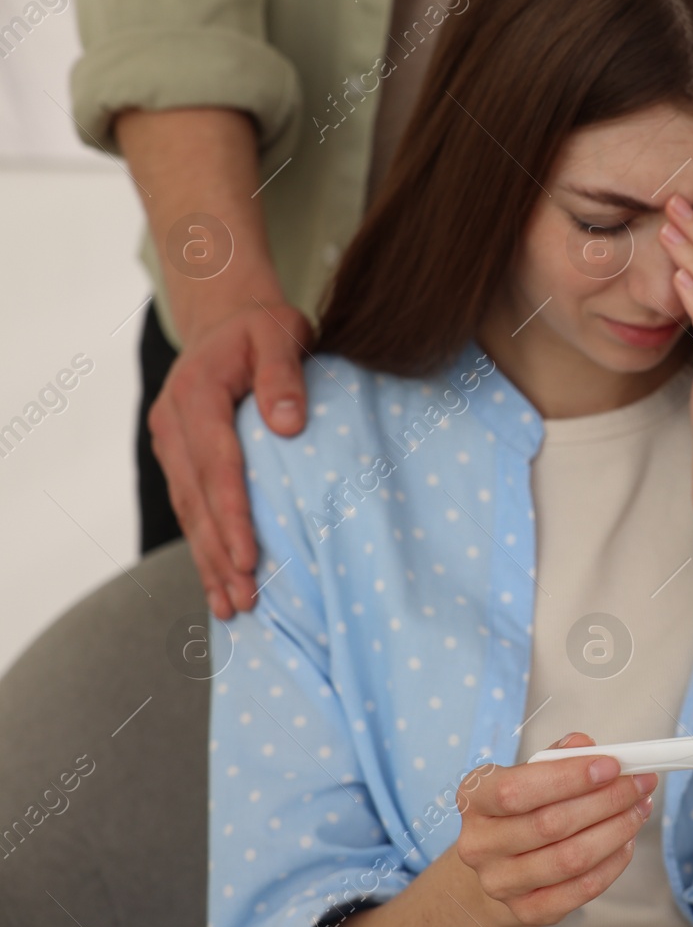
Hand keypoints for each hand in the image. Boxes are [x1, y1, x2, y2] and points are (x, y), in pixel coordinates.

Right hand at [147, 299, 309, 618]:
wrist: (226, 318)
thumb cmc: (263, 328)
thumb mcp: (281, 333)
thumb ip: (284, 375)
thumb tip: (288, 425)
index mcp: (196, 394)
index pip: (217, 464)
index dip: (232, 514)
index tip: (251, 557)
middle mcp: (172, 424)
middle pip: (198, 499)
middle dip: (221, 554)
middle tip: (246, 601)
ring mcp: (170, 444)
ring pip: (189, 511)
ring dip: (210, 561)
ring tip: (233, 607)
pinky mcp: (177, 458)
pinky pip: (190, 507)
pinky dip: (205, 546)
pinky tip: (220, 583)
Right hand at [454, 733, 656, 926]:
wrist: (502, 865)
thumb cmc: (522, 809)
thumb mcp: (529, 774)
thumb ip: (555, 757)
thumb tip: (583, 745)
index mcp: (474, 798)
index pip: (516, 789)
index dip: (569, 777)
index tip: (612, 766)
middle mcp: (479, 844)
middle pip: (551, 824)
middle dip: (607, 800)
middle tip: (640, 784)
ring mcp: (500, 882)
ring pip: (570, 859)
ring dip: (616, 830)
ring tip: (639, 809)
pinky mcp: (525, 910)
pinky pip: (581, 890)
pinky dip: (612, 864)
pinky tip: (626, 841)